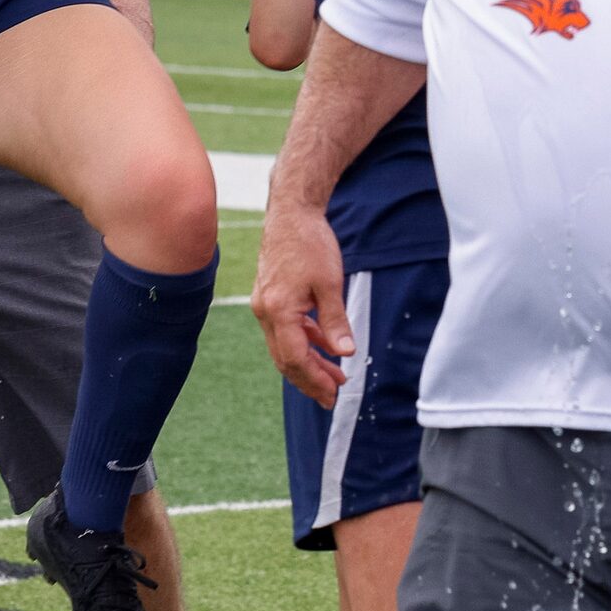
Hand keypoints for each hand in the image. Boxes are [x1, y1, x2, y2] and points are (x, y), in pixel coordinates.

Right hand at [250, 201, 354, 407]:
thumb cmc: (310, 243)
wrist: (290, 214)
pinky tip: (324, 348)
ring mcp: (265, 306)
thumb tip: (345, 352)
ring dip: (309, 362)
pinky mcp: (270, 299)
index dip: (314, 379)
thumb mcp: (330, 282)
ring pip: (285, 346)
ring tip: (335, 376)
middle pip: (286, 358)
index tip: (332, 395)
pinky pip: (286, 330)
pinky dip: (304, 342)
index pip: (295, 358)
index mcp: (277, 311)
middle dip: (310, 379)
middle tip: (332, 396)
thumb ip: (335, 320)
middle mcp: (265, 313)